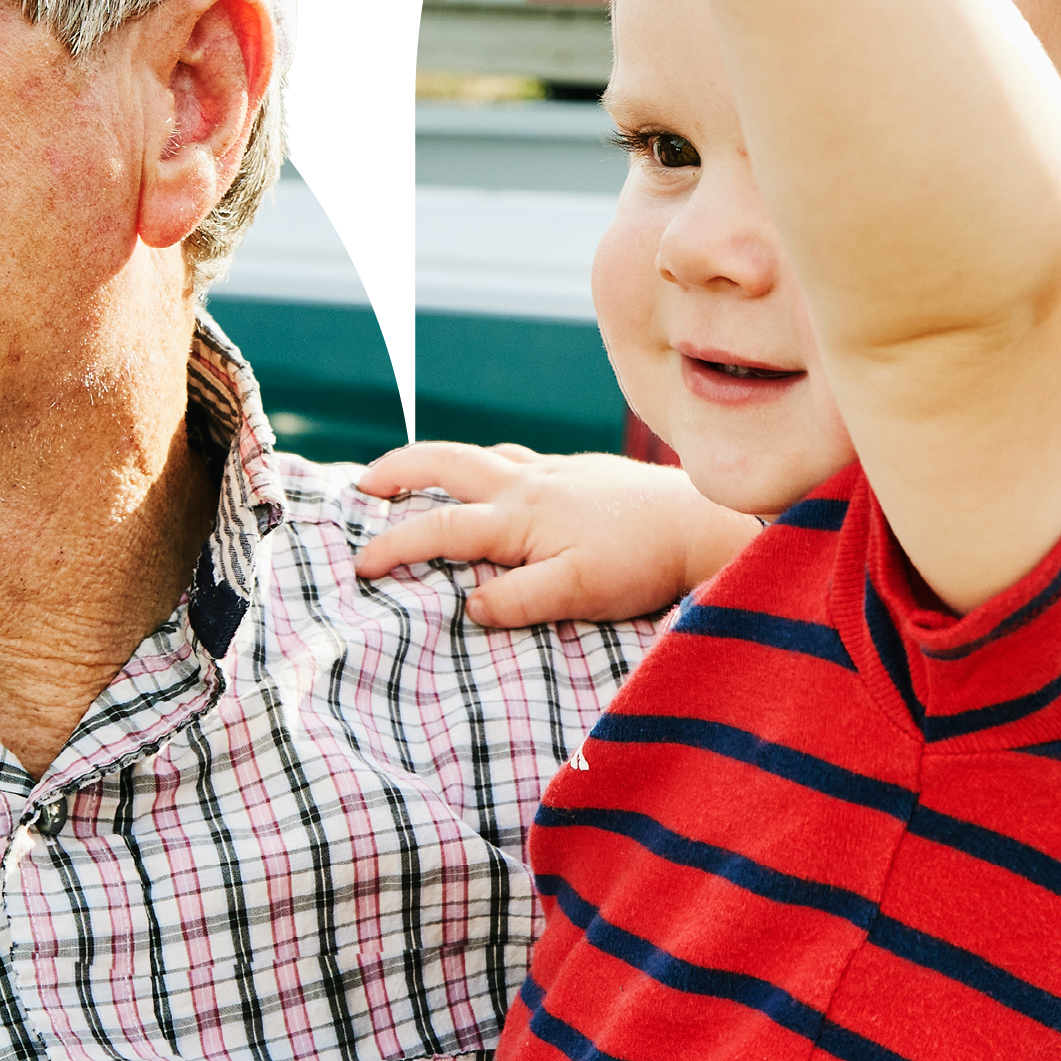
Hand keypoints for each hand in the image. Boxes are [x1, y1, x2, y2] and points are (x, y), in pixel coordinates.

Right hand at [352, 441, 760, 626]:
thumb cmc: (641, 561)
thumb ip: (520, 599)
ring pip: (480, 455)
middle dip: (396, 471)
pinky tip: (492, 479)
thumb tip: (469, 606)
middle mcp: (528, 482)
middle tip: (360, 488)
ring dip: (436, 462)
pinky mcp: (578, 470)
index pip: (440, 527)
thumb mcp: (578, 592)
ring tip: (409, 477)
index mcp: (520, 515)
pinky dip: (485, 464)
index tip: (358, 566)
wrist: (701, 521)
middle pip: (445, 462)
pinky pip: (516, 458)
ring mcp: (554, 471)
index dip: (394, 545)